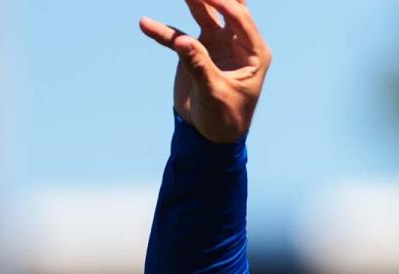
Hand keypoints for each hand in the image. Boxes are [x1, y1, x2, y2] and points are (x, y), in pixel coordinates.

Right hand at [139, 0, 270, 142]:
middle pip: (227, 8)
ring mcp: (217, 45)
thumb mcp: (213, 92)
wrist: (211, 134)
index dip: (223, 3)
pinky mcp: (197, 51)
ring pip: (205, 13)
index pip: (240, 18)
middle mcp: (238, 44)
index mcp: (253, 53)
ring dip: (193, 0)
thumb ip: (199, 65)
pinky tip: (145, 24)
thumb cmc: (224, 117)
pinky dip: (163, 31)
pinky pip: (178, 35)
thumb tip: (182, 41)